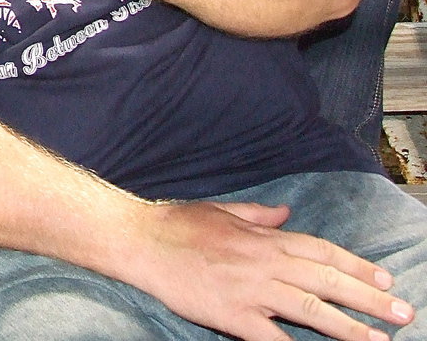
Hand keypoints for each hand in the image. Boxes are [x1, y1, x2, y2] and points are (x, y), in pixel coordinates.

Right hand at [133, 200, 412, 340]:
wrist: (140, 241)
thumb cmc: (177, 225)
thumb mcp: (222, 211)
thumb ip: (258, 215)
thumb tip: (286, 213)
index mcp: (264, 238)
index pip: (323, 251)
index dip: (357, 266)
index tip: (383, 280)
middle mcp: (265, 262)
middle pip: (328, 280)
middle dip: (369, 298)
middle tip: (403, 314)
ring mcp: (250, 289)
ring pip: (311, 309)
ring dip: (350, 327)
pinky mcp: (232, 315)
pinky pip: (272, 338)